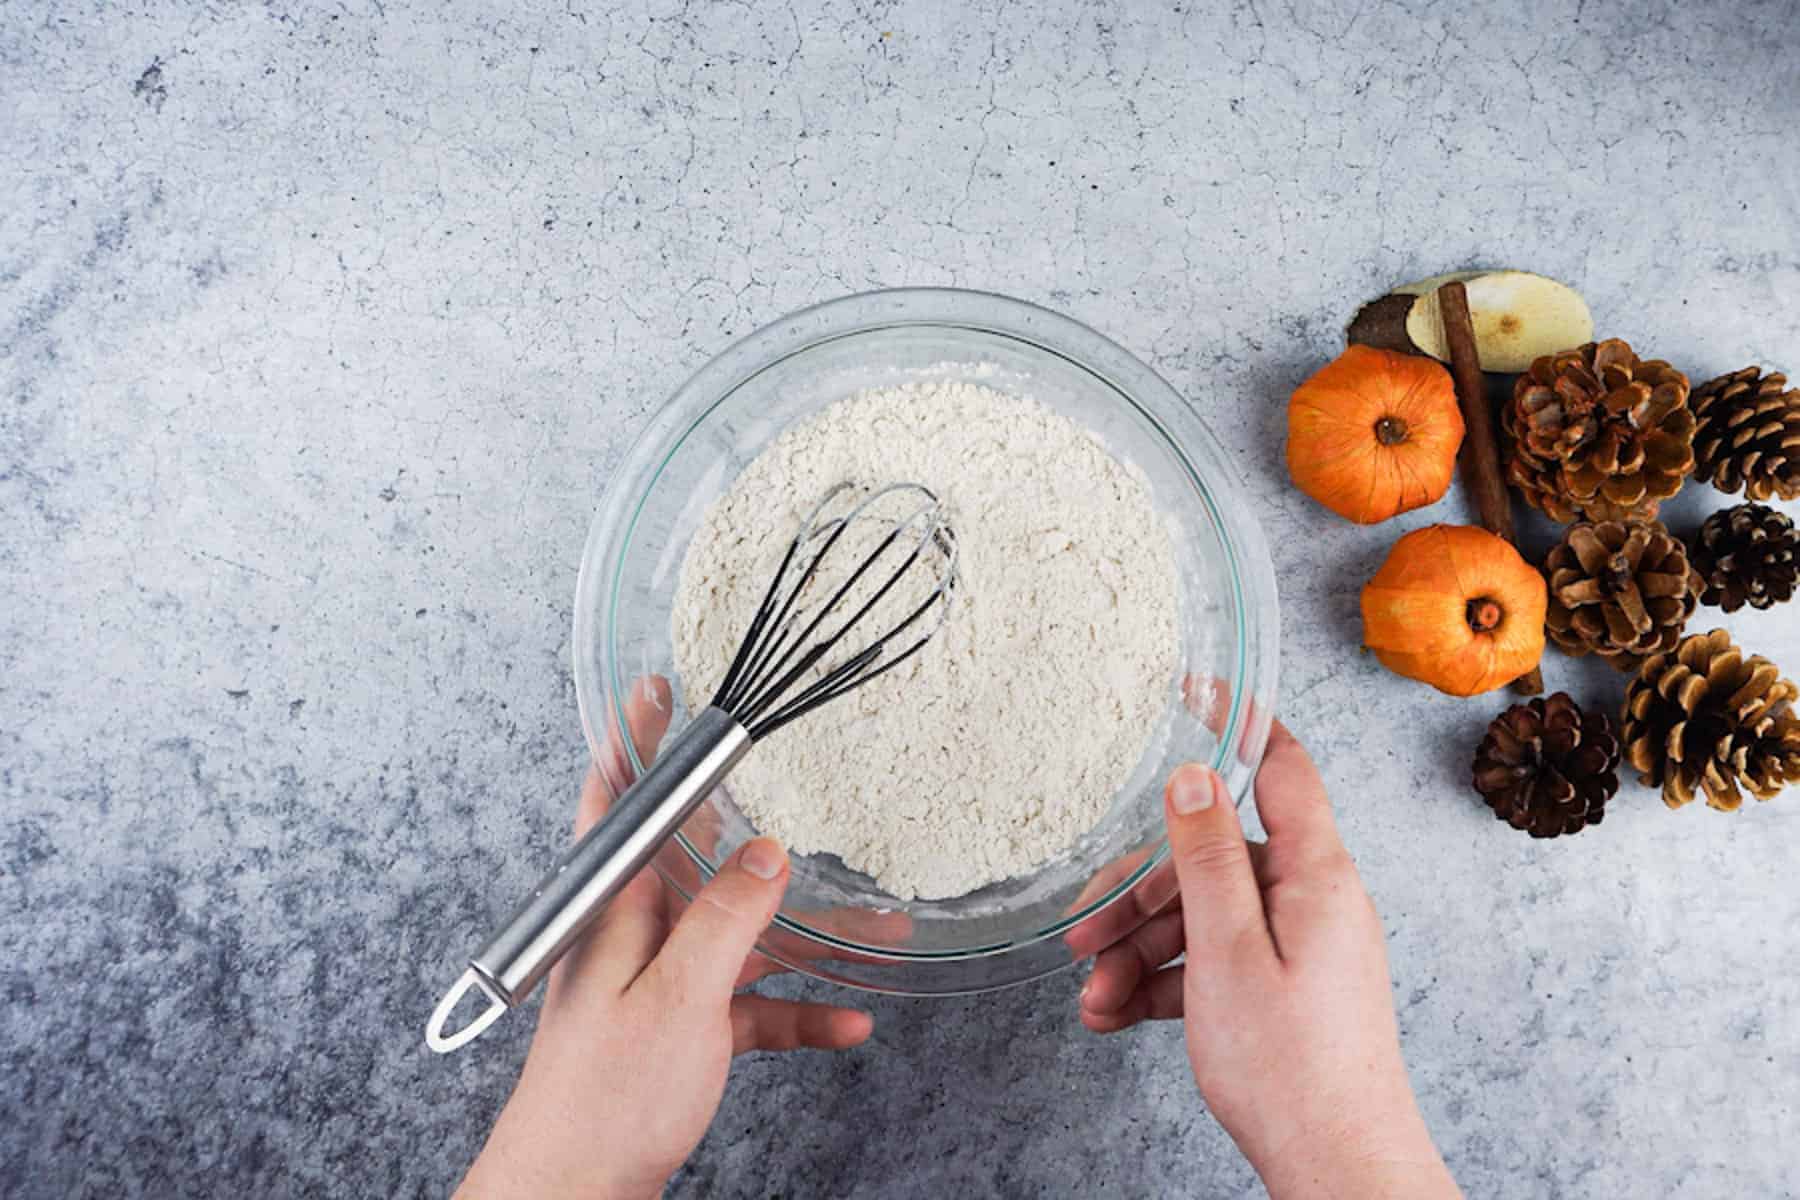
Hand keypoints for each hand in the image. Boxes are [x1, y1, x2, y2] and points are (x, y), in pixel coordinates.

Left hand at [457, 678, 873, 1199]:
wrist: (572, 1195)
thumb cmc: (601, 1101)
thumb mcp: (679, 1000)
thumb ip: (725, 920)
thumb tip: (768, 854)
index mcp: (614, 911)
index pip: (619, 802)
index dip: (636, 741)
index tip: (656, 691)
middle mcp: (635, 937)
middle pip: (699, 863)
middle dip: (758, 833)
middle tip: (793, 786)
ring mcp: (660, 984)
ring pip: (742, 936)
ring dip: (805, 936)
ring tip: (875, 924)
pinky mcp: (682, 1031)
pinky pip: (750, 1003)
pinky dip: (798, 1010)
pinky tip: (847, 1022)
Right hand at [1078, 722, 1459, 1199]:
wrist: (1337, 1168)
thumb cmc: (1293, 1071)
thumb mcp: (1226, 952)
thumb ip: (1206, 859)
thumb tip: (1196, 777)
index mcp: (1316, 876)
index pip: (1280, 766)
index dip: (1236, 720)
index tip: (1194, 686)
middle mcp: (1315, 901)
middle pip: (1216, 856)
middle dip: (1141, 892)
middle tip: (1084, 926)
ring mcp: (1302, 946)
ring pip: (1206, 917)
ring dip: (1140, 950)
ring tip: (1095, 994)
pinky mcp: (1286, 987)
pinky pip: (1215, 962)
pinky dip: (1165, 982)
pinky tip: (1119, 1014)